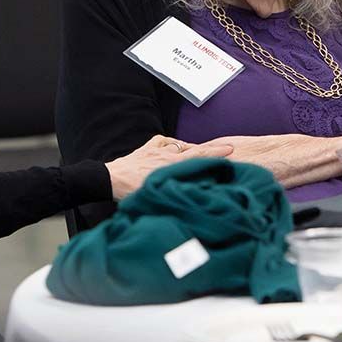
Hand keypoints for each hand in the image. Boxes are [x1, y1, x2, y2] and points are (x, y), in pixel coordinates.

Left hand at [104, 135, 232, 198]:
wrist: (110, 179)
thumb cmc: (132, 191)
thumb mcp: (157, 194)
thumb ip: (175, 193)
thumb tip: (191, 200)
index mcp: (171, 166)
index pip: (198, 157)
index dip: (216, 154)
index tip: (231, 149)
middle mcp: (167, 155)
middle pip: (194, 149)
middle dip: (211, 149)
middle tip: (226, 147)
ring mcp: (157, 149)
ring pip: (180, 145)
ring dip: (191, 148)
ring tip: (201, 152)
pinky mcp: (148, 148)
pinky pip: (164, 141)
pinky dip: (172, 144)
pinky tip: (175, 146)